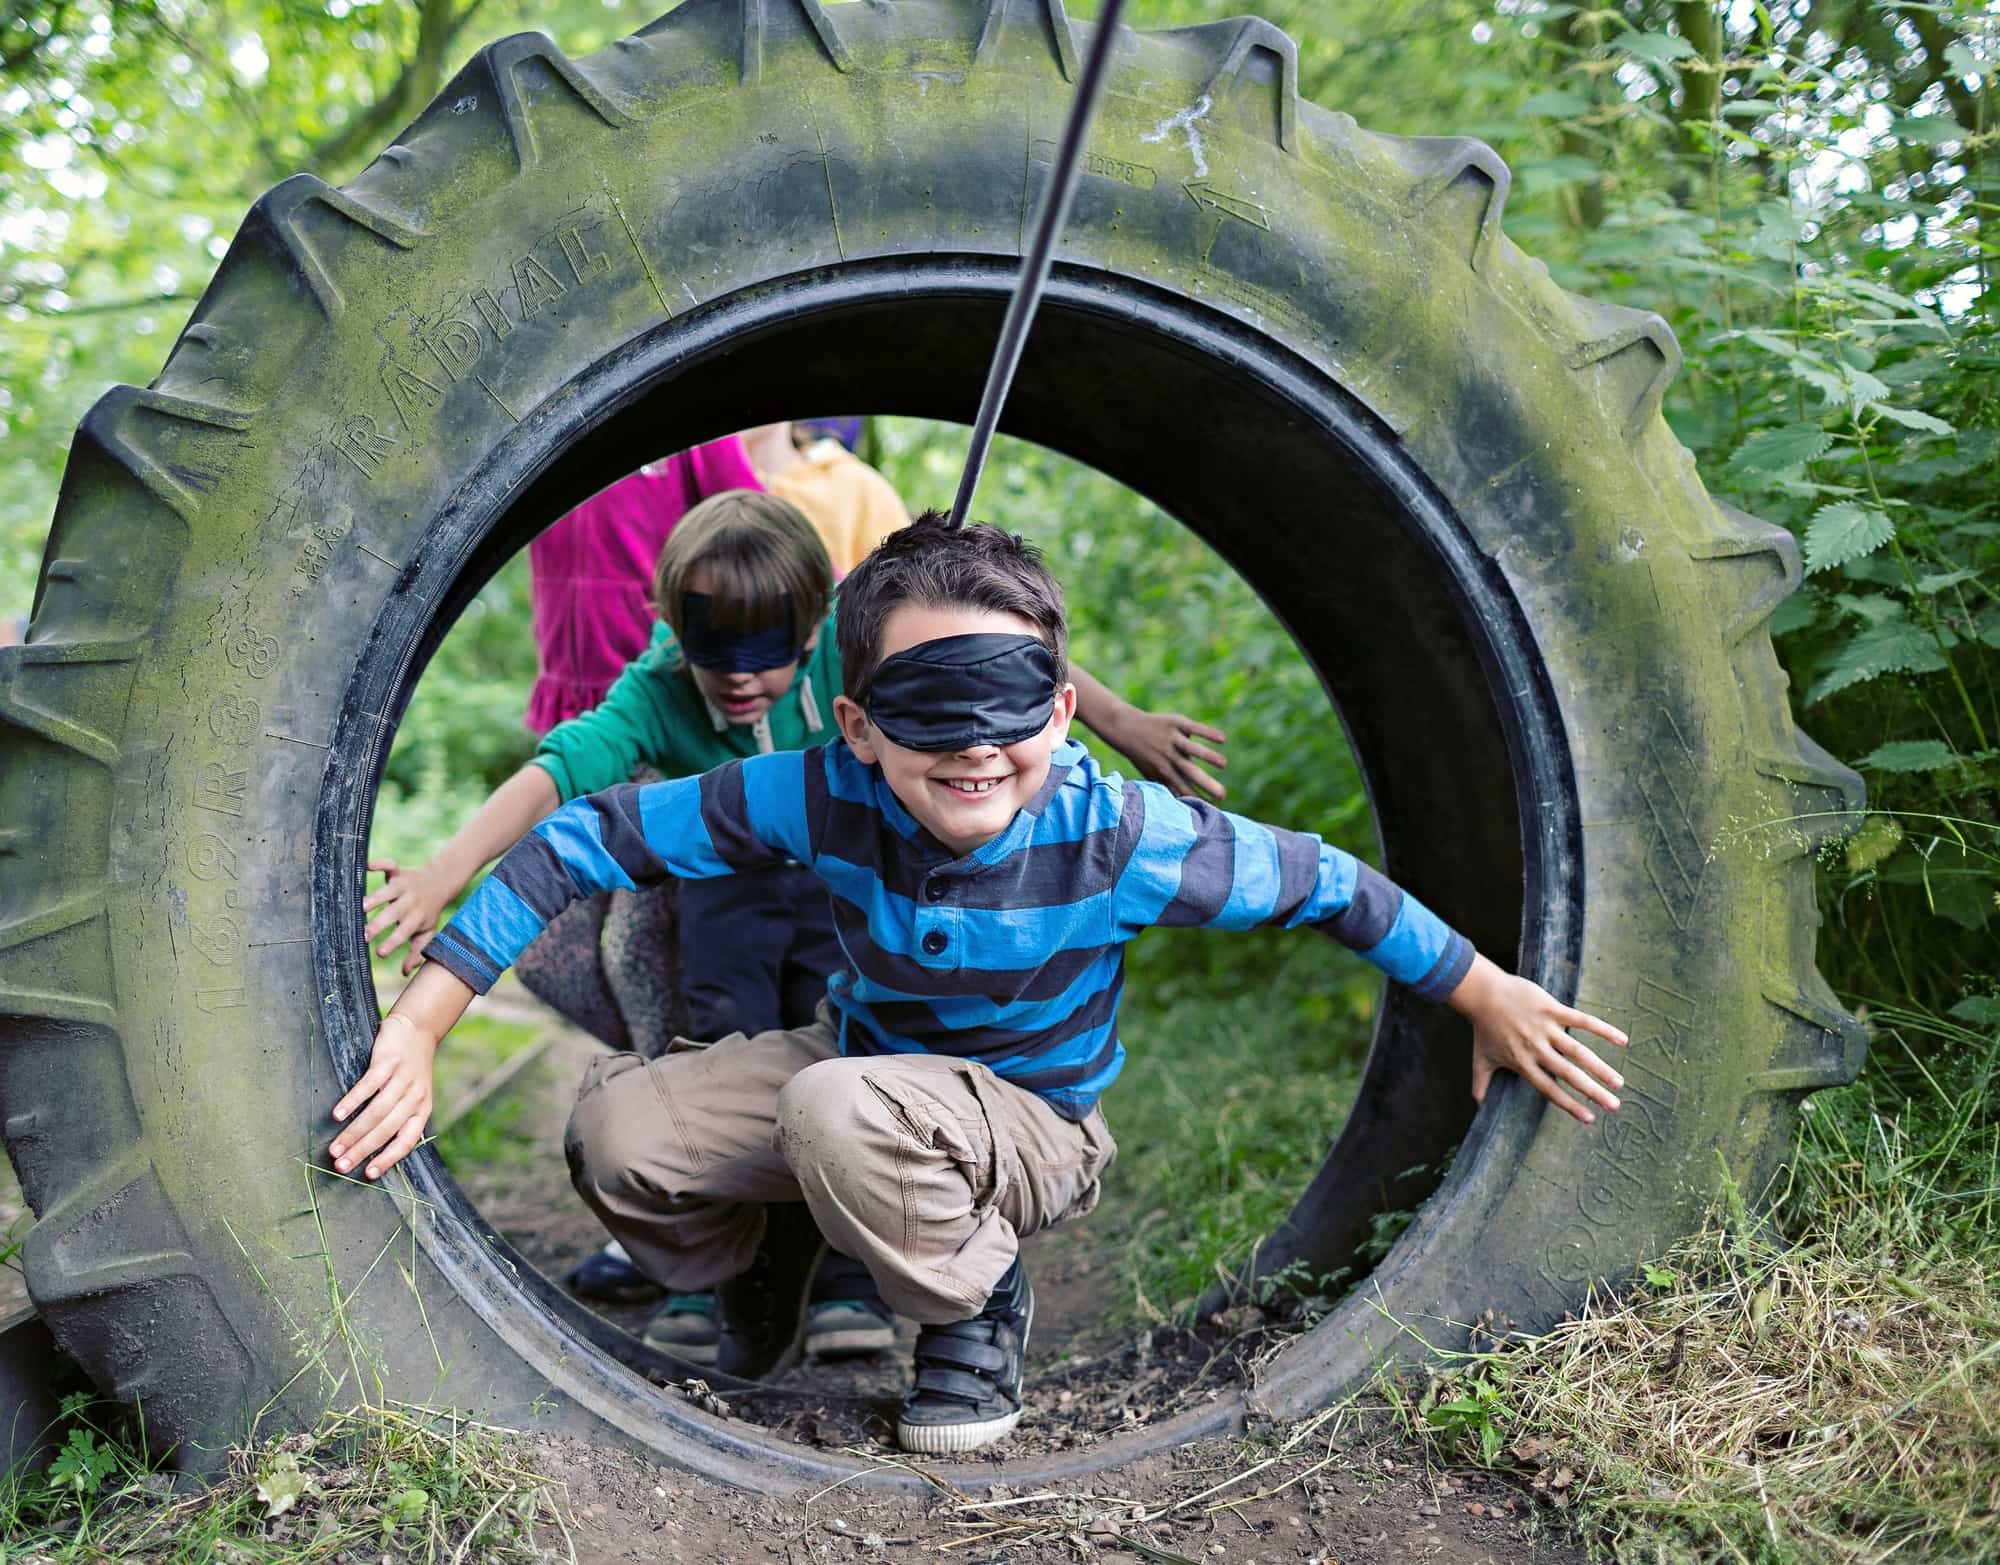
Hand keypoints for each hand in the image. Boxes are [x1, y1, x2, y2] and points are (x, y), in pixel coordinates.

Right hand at [329, 1013, 438, 1180]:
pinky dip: (352, 1102)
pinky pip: (369, 1086)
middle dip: (362, 1150)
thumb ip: (400, 1119)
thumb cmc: (410, 1070)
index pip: (406, 1141)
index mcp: (422, 1109)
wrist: (417, 1029)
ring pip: (376, 1112)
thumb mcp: (414, 1096)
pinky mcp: (389, 1061)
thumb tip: (378, 1150)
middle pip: (386, 1129)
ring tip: (335, 1147)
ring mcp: (402, 1078)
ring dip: (353, 1132)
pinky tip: (337, 1114)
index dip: (388, 1159)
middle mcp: (415, 1096)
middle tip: (340, 1165)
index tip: (368, 1174)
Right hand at [362, 857, 457, 974]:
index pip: (404, 933)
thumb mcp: (427, 933)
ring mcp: (404, 886)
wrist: (441, 882)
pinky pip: (389, 865)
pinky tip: (366, 866)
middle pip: (394, 914)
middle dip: (380, 924)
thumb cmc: (428, 912)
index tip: (379, 953)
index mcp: (416, 918)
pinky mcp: (399, 872)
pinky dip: (379, 864)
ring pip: (389, 891)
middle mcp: (410, 902)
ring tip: (361, 908)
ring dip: (375, 898)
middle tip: (365, 934)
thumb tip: (405, 973)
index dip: (392, 943)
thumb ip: (417, 952)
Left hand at [1114, 709, 1228, 799]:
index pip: (1184, 788)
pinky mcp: (1176, 724)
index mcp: (1164, 772)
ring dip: (1208, 756)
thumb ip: (1167, 786)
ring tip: (1224, 764)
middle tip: (1222, 795)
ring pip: (1192, 749)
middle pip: (1189, 773)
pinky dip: (1208, 733)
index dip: (1198, 799)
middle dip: (1206, 784)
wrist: (1126, 729)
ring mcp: (1172, 740)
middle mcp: (1169, 758)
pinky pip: (1194, 728)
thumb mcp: (1152, 774)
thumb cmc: (1144, 756)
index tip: (1215, 809)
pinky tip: (1223, 739)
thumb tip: (1183, 805)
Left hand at [1448, 955, 1626, 1124]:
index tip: (1590, 1119)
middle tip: (1615, 1106)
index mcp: (1523, 1064)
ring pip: (1579, 1051)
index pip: (1549, 1089)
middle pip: (1569, 1074)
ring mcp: (1546, 1028)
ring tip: (1619, 1083)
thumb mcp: (1480, 1060)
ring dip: (1601, 1067)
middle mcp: (1536, 1049)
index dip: (1570, 1104)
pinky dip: (1603, 1029)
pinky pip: (1582, 1020)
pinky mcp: (1552, 1009)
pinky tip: (1622, 1040)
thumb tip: (1477, 1107)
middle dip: (1593, 1092)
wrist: (1483, 993)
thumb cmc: (1483, 1028)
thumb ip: (1480, 1085)